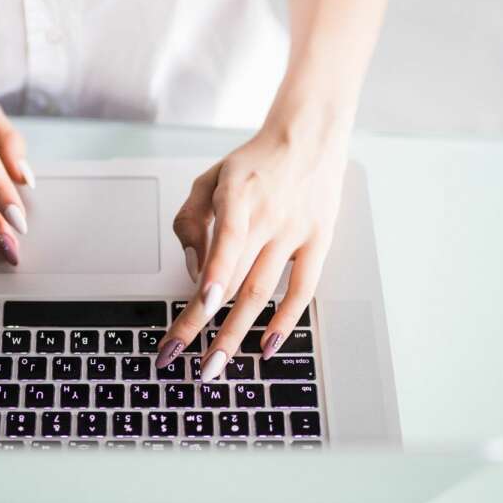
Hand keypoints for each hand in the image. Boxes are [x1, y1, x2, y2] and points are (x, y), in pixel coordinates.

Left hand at [158, 125, 348, 378]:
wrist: (309, 139)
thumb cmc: (254, 164)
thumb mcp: (208, 180)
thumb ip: (190, 222)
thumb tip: (196, 272)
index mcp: (238, 196)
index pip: (228, 240)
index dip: (216, 275)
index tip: (203, 307)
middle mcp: (269, 216)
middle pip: (236, 280)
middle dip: (206, 323)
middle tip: (183, 357)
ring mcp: (296, 232)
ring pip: (263, 292)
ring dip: (238, 333)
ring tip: (216, 364)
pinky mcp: (318, 242)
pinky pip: (303, 289)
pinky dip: (286, 321)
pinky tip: (267, 347)